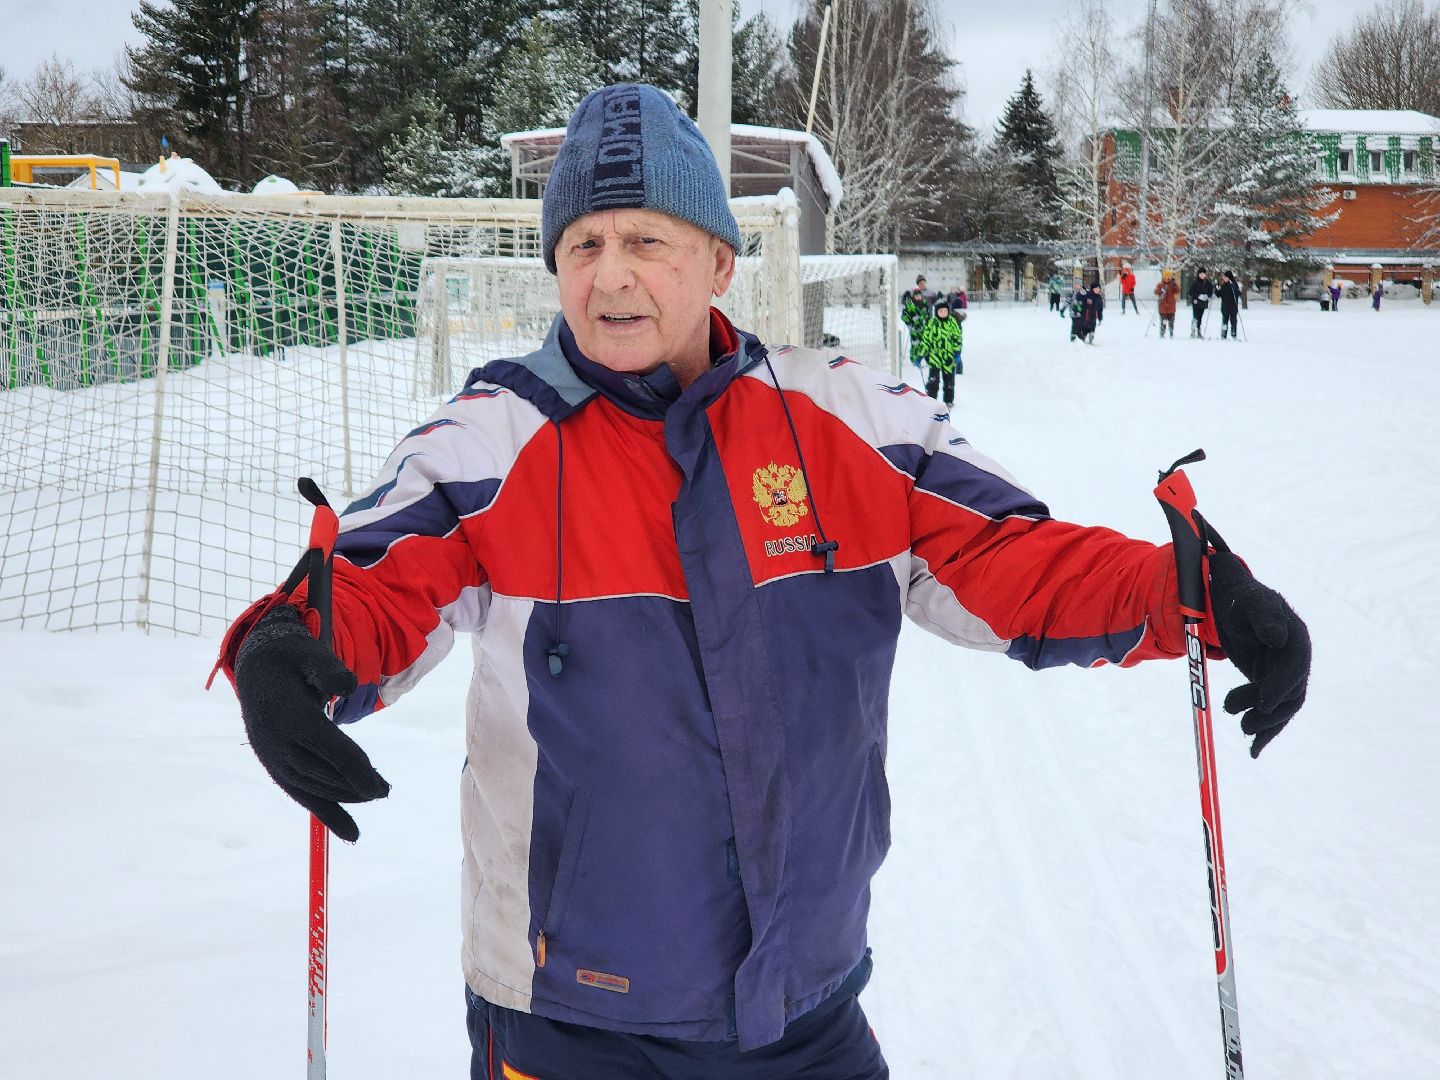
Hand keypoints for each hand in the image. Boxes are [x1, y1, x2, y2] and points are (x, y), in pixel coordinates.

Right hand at [235, 604, 388, 839]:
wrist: (258, 671)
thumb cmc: (294, 661)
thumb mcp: (311, 655)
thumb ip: (329, 670)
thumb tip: (348, 686)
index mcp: (289, 718)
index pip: (329, 750)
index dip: (356, 770)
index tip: (381, 788)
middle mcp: (278, 744)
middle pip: (325, 774)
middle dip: (358, 784)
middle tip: (386, 789)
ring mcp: (275, 760)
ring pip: (316, 788)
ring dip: (347, 797)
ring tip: (376, 795)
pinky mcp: (277, 769)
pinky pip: (303, 796)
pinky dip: (328, 815)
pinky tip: (353, 834)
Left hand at [1207, 551, 1309, 756]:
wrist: (1232, 601)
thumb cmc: (1240, 598)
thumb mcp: (1250, 601)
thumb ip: (1264, 616)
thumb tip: (1278, 637)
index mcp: (1295, 638)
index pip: (1294, 667)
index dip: (1279, 686)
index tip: (1261, 703)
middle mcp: (1295, 658)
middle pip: (1291, 693)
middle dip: (1269, 711)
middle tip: (1242, 721)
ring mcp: (1284, 673)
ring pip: (1281, 707)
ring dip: (1265, 723)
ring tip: (1241, 727)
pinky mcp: (1270, 683)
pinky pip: (1271, 711)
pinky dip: (1265, 731)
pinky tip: (1254, 751)